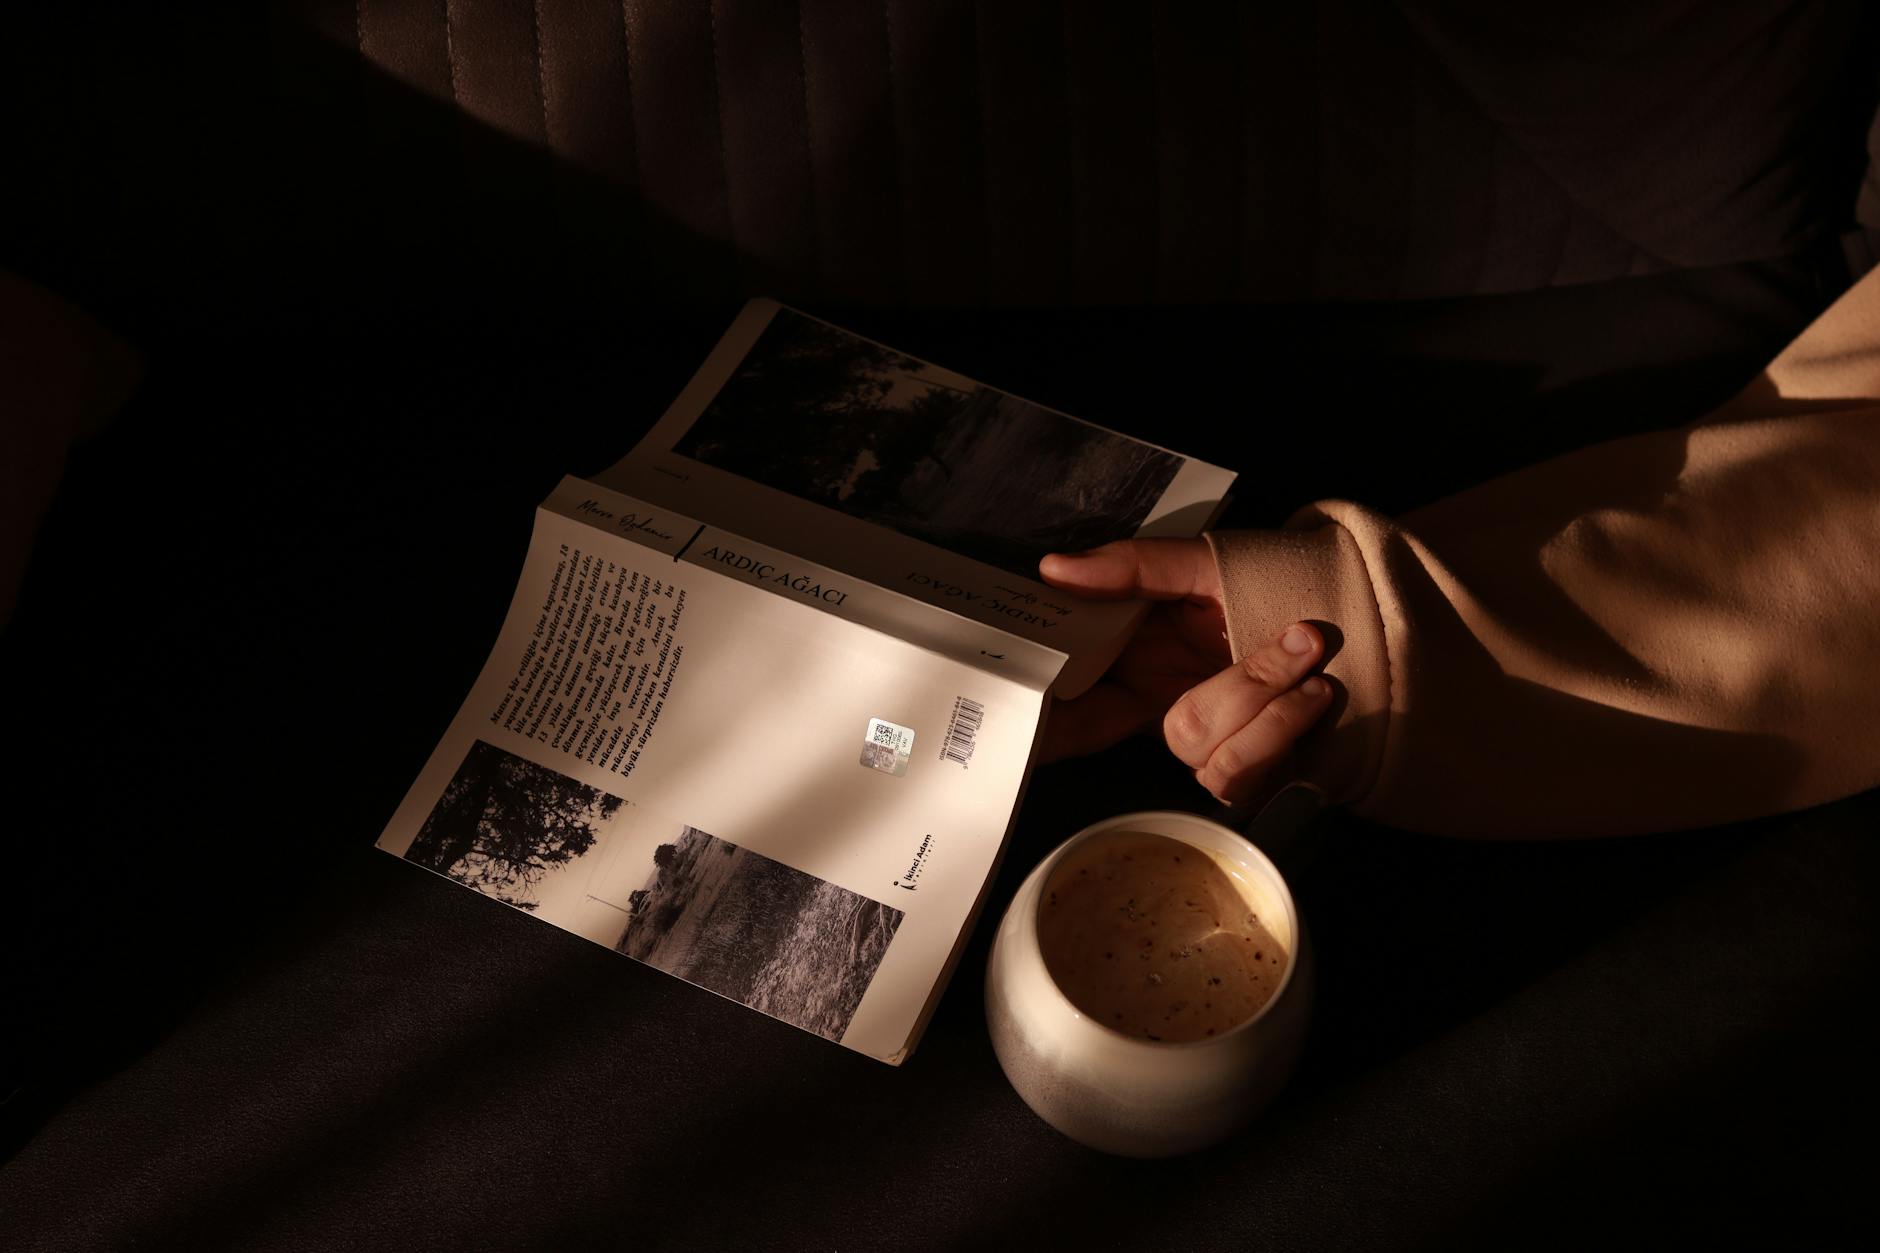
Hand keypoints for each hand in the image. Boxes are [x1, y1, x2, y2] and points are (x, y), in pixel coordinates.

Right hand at [1038, 538, 1333, 804]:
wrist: (1338, 603)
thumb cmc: (1259, 581)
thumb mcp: (1196, 563)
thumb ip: (1131, 566)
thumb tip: (1052, 568)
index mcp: (1138, 667)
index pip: (1077, 718)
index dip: (1063, 732)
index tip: (1064, 711)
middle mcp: (1168, 713)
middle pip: (1179, 735)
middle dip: (1247, 688)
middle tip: (1305, 637)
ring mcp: (1214, 749)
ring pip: (1216, 761)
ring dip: (1277, 713)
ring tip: (1318, 666)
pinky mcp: (1256, 774)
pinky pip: (1250, 781)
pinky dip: (1290, 734)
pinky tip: (1319, 694)